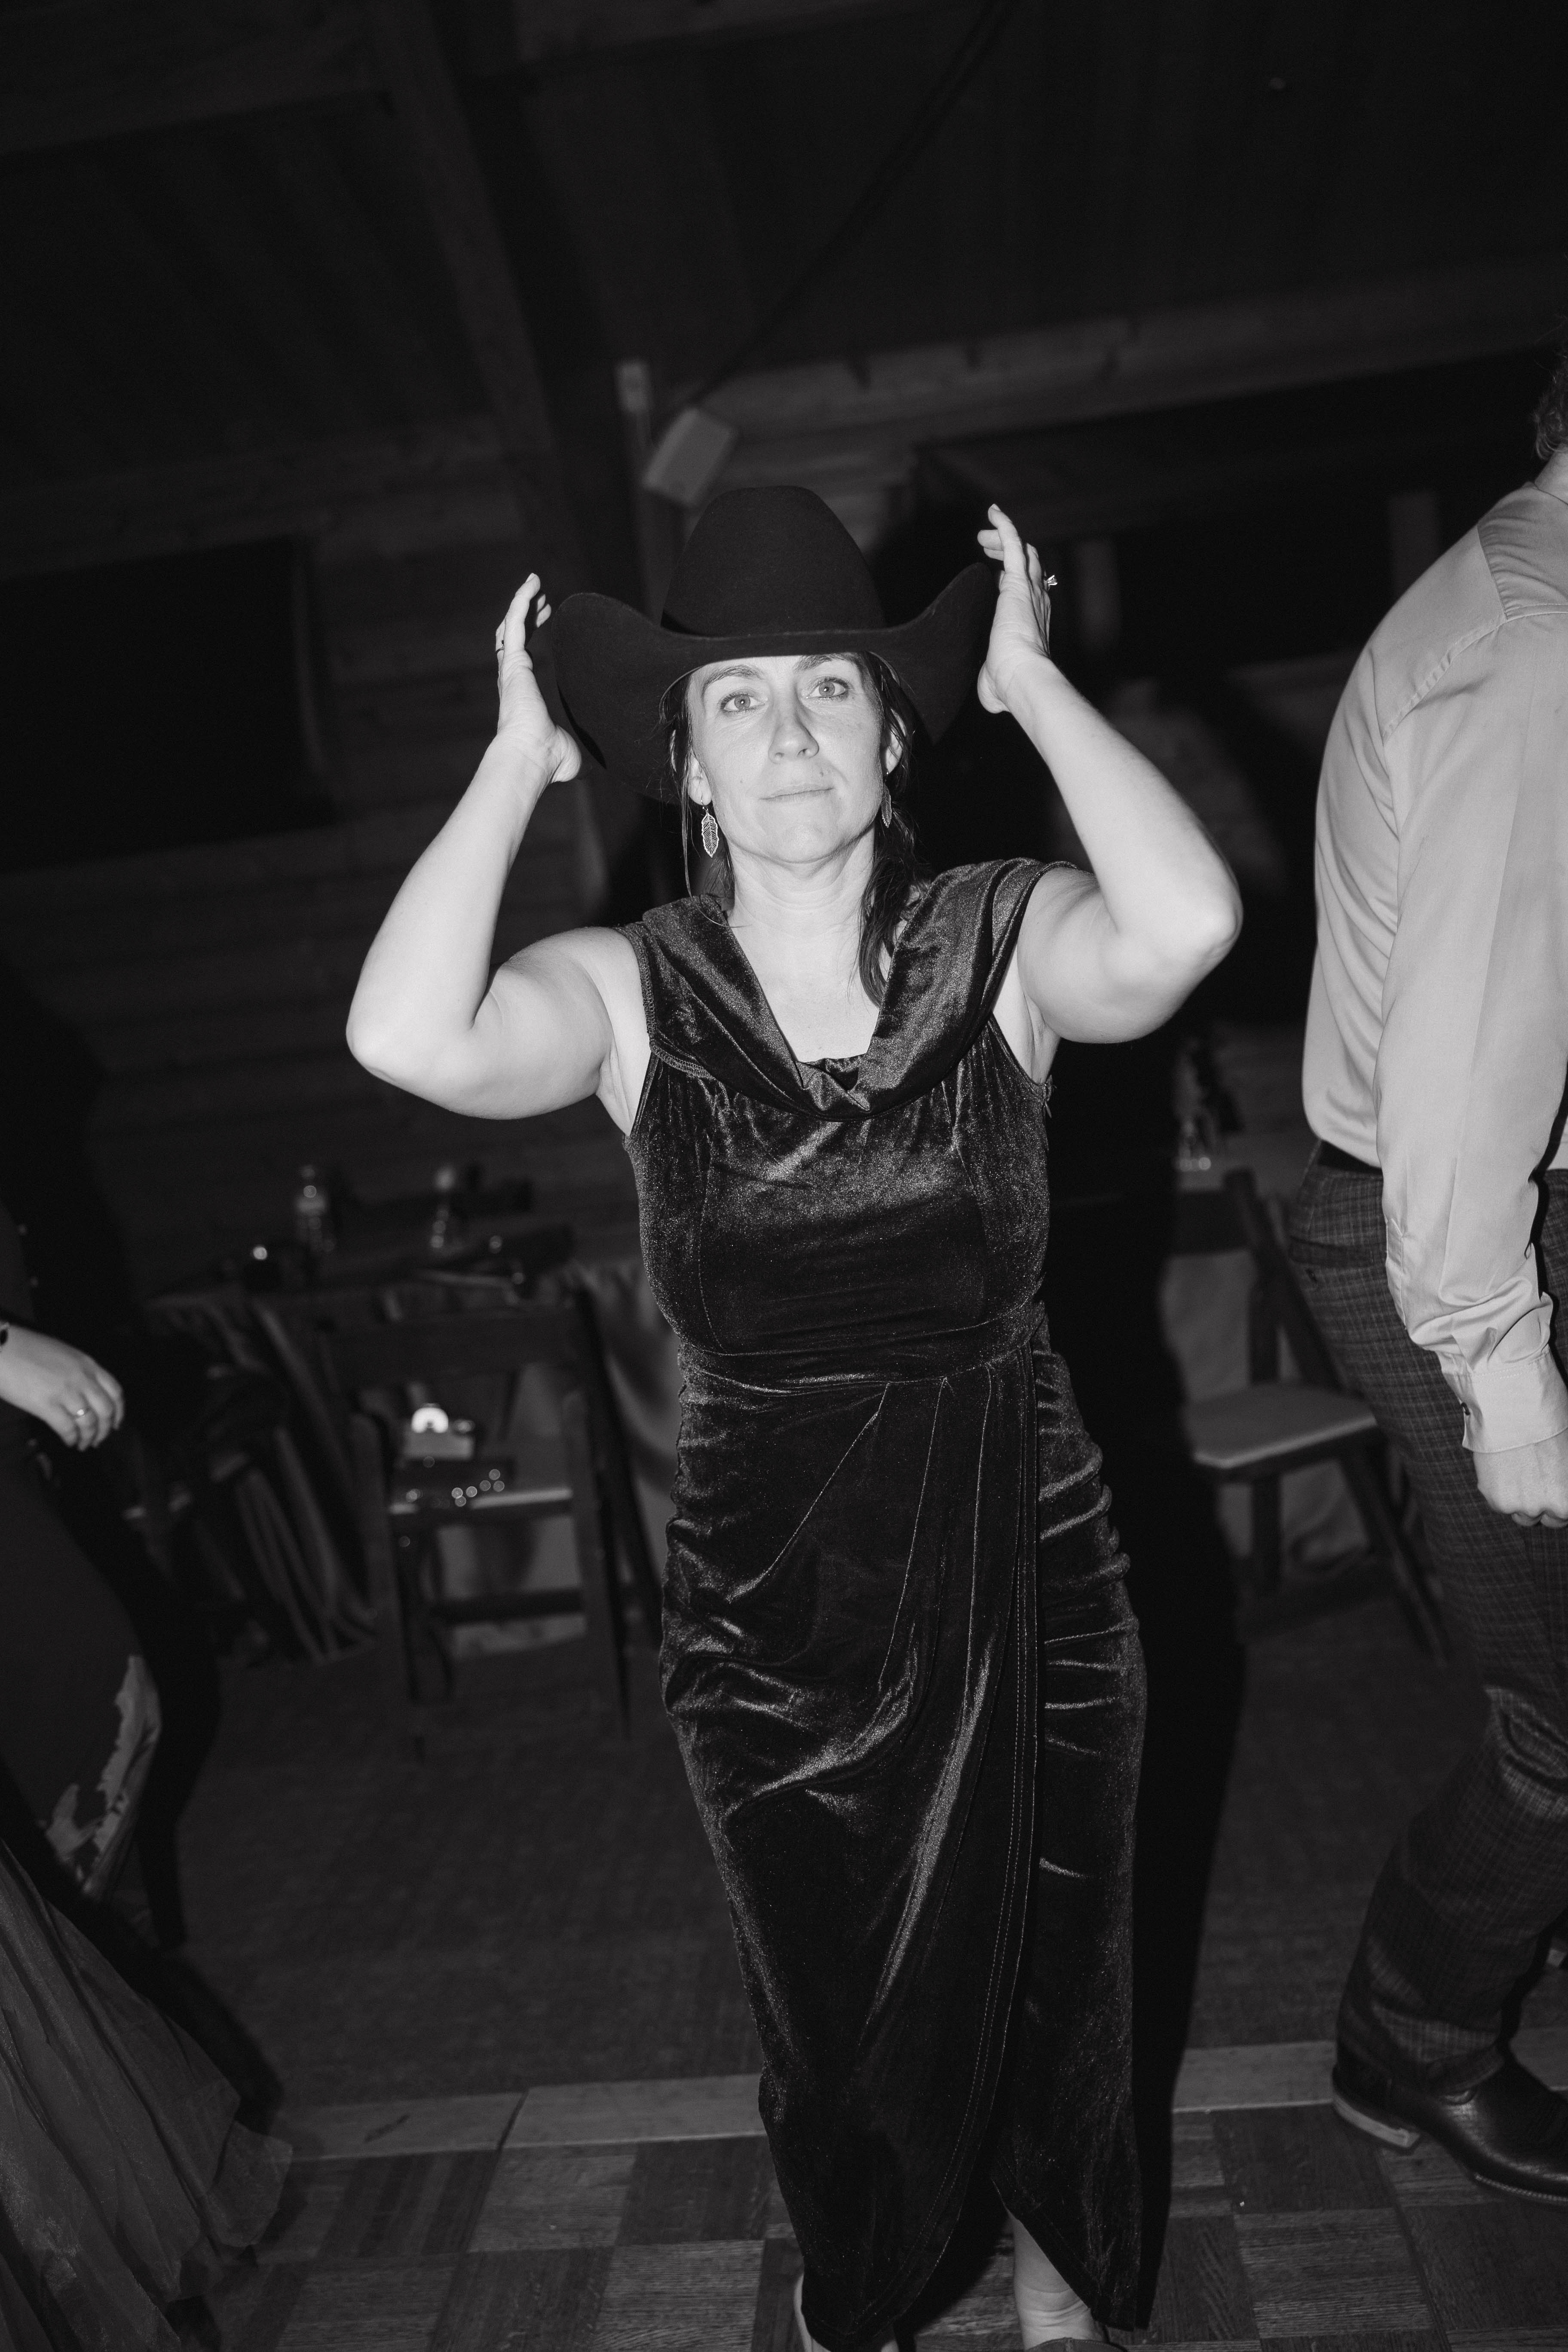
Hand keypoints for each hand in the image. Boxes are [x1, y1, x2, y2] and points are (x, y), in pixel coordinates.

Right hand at [0, 1327, 124, 1448]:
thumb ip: (78, 1371)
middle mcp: (82, 1379)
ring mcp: (66, 1392)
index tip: (116, 1423)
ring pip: (89, 1423)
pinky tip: (68, 1441)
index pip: (115, 1391)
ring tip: (83, 1444)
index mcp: (88, 1364)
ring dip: (88, 1438)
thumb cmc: (27, 1349)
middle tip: (99, 1440)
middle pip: (106, 1411)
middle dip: (105, 1429)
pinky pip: (67, 1428)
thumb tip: (85, 1391)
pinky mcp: (46, 1404)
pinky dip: (71, 1438)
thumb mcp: (63, 1354)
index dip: (118, 1411)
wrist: (1, 1347)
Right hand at [493, 574, 580, 782]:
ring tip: (536, 585)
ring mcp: (512, 669)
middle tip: (544, 602)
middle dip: (529, 616)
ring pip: (512, 626)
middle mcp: (515, 679)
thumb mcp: (577, 751)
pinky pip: (514, 622)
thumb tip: (612, 761)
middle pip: (517, 638)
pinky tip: (532, 584)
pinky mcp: (513, 662)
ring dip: (522, 604)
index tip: (549, 620)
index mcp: (526, 695)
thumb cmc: (551, 760)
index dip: (535, 637)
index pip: (527, 658)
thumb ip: (589, 749)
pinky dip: (520, 601)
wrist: (532, 757)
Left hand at [976, 505, 1053, 713]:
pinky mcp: (1019, 582)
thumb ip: (993, 684)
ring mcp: (1031, 590)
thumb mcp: (997, 684)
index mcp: (1033, 623)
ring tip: (983, 534)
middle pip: (1029, 566)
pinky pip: (1014, 544)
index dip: (1012, 579)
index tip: (997, 576)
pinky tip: (993, 512)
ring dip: (1003, 539)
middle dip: (1008, 553)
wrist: (1020, 677)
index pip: (1027, 591)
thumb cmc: (1010, 685)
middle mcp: (1037, 603)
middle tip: (985, 546)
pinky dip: (1005, 526)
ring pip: (1023, 551)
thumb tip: (992, 698)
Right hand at [1473, 1428, 1567, 1526]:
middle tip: (1536, 1483)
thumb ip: (1564, 1479)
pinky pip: (1500, 1504)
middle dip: (1543, 1506)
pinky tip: (1502, 1469)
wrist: (1517, 1412)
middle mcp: (1550, 1509)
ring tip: (1517, 1473)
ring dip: (1520, 1501)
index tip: (1553, 1490)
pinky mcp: (1498, 1500)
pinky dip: (1500, 1491)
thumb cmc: (1550, 1426)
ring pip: (1522, 1515)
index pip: (1566, 1515)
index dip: (1560, 1501)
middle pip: (1548, 1520)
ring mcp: (1523, 1507)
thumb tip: (1559, 1480)